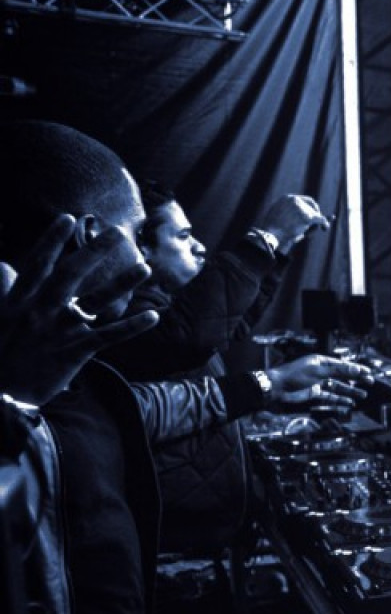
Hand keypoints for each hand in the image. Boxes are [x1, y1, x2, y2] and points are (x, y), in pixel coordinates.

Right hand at [0, 215, 157, 405]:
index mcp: (19, 301)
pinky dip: (132, 326)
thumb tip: (4, 265)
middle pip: (71, 274)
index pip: (37, 264)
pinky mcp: (76, 351)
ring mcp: (60, 331)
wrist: (0, 395)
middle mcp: (41, 311)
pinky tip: (153, 316)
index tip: (67, 218)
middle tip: (117, 233)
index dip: (51, 241)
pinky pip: (109, 336)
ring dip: (123, 284)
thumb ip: (3, 289)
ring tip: (145, 267)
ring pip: (95, 302)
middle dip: (94, 252)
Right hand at [256, 195, 329, 249]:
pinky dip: (324, 223)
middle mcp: (294, 200)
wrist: (270, 236)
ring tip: (301, 233)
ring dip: (312, 225)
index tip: (314, 213)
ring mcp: (301, 208)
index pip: (303, 200)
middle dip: (315, 214)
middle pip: (311, 205)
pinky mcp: (307, 218)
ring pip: (315, 214)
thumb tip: (305, 219)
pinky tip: (325, 228)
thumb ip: (292, 216)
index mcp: (286, 199)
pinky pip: (321, 219)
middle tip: (318, 222)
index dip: (310, 207)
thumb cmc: (274, 231)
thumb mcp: (281, 220)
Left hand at [267, 353, 371, 410]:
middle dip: (356, 380)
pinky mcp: (314, 394)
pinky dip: (339, 400)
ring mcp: (317, 383)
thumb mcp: (318, 371)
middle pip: (342, 376)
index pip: (343, 365)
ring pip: (338, 387)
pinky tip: (348, 403)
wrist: (276, 389)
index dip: (356, 369)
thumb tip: (355, 369)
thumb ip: (338, 371)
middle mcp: (320, 371)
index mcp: (321, 362)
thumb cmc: (293, 376)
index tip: (368, 373)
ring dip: (350, 391)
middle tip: (369, 383)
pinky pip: (330, 397)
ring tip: (362, 395)